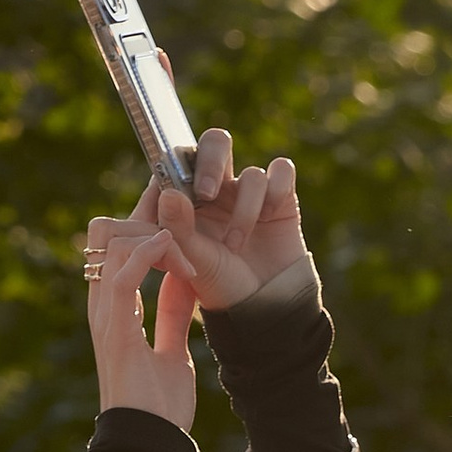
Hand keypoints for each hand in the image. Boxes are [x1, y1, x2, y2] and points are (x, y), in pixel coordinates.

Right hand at [83, 189, 199, 427]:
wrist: (151, 445)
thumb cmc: (160, 407)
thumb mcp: (174, 350)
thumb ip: (173, 315)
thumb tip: (182, 280)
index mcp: (113, 309)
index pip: (116, 244)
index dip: (145, 223)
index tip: (181, 223)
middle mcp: (102, 306)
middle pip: (107, 232)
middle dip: (146, 219)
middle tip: (185, 233)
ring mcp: (104, 316)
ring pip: (111, 244)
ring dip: (153, 237)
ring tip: (186, 255)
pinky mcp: (115, 330)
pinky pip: (121, 275)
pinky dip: (145, 253)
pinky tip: (171, 247)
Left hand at [149, 135, 307, 310]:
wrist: (263, 308)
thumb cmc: (221, 286)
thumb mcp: (193, 261)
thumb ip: (178, 228)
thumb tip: (169, 194)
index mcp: (189, 197)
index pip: (180, 160)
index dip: (177, 165)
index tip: (178, 192)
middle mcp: (220, 188)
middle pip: (215, 144)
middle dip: (209, 164)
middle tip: (205, 193)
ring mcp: (250, 192)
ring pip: (251, 174)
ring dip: (244, 210)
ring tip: (236, 245)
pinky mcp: (281, 198)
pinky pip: (281, 171)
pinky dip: (277, 189)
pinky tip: (269, 216)